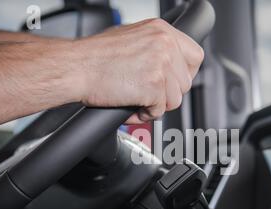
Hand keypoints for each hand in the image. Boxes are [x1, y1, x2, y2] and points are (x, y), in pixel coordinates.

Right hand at [73, 18, 204, 123]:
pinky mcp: (154, 85)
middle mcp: (164, 44)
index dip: (185, 74)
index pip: (195, 56)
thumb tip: (168, 64)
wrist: (75, 67)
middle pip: (186, 82)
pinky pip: (160, 111)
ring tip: (135, 99)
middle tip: (147, 94)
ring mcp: (161, 64)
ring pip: (175, 99)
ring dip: (156, 105)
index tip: (173, 82)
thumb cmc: (94, 56)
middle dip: (168, 94)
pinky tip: (131, 105)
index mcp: (161, 30)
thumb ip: (155, 48)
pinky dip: (145, 114)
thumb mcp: (132, 38)